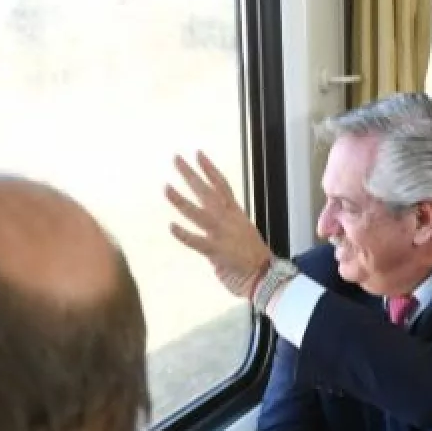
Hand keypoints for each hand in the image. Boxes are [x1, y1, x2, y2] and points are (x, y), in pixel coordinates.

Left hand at [165, 151, 274, 297]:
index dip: (210, 169)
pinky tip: (171, 226)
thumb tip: (212, 232)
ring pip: (198, 213)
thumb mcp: (243, 235)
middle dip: (191, 174)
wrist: (266, 276)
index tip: (198, 154)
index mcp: (236, 214)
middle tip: (176, 159)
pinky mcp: (215, 251)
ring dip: (180, 200)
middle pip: (207, 192)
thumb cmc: (255, 259)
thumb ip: (226, 229)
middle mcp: (227, 220)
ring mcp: (221, 234)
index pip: (222, 186)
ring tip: (166, 187)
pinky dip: (184, 234)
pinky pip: (197, 241)